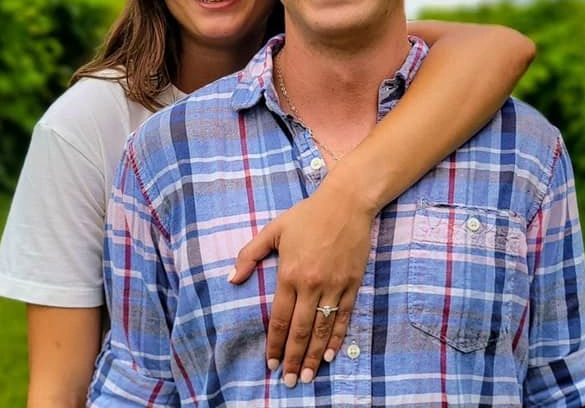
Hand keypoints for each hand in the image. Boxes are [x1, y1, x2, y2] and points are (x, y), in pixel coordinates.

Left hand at [228, 179, 375, 386]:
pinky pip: (344, 317)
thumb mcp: (274, 231)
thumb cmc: (307, 215)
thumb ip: (250, 255)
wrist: (346, 203)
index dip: (275, 345)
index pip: (281, 319)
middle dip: (295, 359)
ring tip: (310, 376)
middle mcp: (312, 285)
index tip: (271, 364)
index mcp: (290, 274)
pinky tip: (331, 354)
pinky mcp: (352, 284)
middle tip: (291, 381)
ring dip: (316, 356)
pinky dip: (337, 338)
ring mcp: (334, 286)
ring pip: (323, 329)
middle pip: (301, 331)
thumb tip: (231, 280)